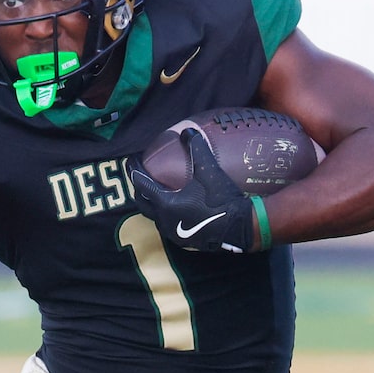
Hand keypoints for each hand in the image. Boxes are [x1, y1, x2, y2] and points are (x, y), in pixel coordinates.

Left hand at [128, 128, 257, 253]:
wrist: (242, 227)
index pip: (141, 184)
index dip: (134, 170)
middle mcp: (164, 220)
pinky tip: (173, 207)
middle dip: (139, 188)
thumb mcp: (209, 171)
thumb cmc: (222, 199)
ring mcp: (173, 233)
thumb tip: (187, 130)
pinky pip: (166, 225)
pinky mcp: (183, 242)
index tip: (131, 160)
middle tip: (141, 175)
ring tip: (155, 190)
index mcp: (165, 203)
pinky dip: (163, 214)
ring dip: (151, 203)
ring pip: (153, 216)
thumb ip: (197, 148)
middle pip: (142, 202)